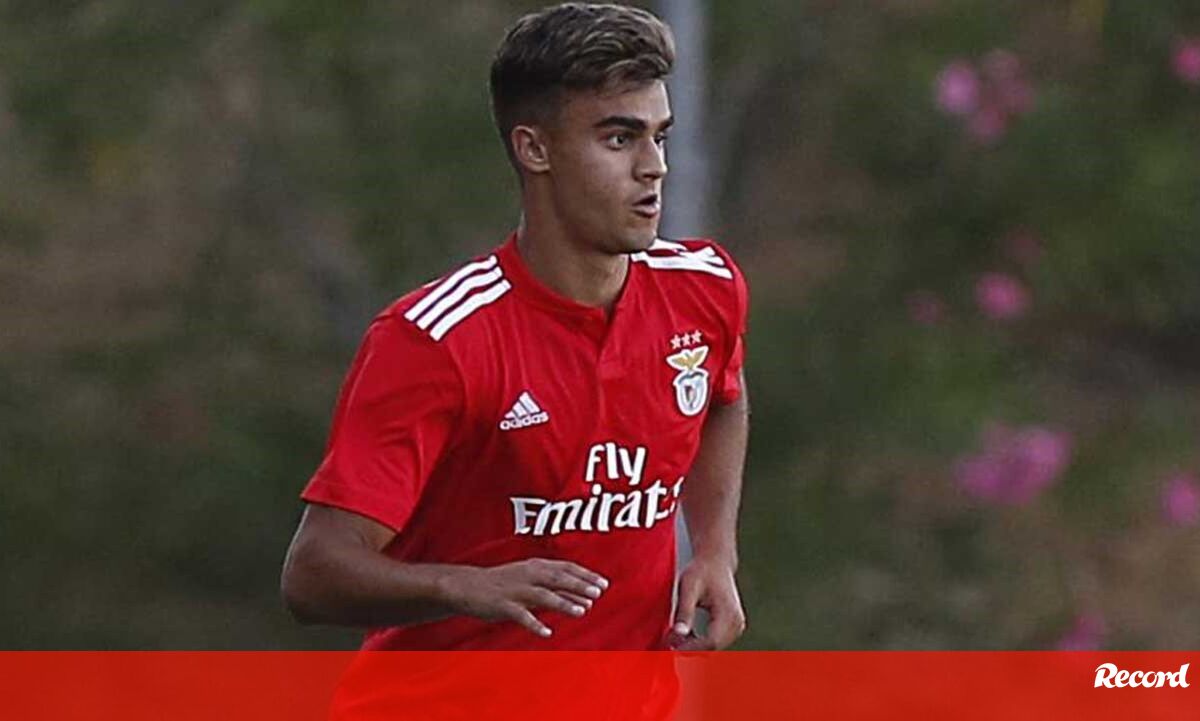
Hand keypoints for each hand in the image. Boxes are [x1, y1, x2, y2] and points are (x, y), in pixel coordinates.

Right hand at [437, 559, 608, 637]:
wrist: (467, 586)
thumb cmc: (504, 583)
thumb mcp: (530, 579)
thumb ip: (556, 588)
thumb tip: (585, 598)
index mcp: (535, 566)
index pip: (565, 567)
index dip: (585, 575)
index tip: (604, 583)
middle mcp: (527, 575)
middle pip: (557, 579)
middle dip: (579, 586)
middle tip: (598, 594)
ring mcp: (515, 590)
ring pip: (543, 596)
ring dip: (563, 603)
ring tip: (581, 611)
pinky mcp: (503, 605)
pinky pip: (522, 616)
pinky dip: (535, 624)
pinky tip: (548, 633)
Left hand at [668, 557, 744, 649]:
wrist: (716, 562)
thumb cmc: (702, 571)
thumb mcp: (688, 588)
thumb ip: (684, 612)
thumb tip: (678, 635)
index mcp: (728, 612)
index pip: (711, 642)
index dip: (689, 647)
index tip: (670, 642)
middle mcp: (737, 622)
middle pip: (712, 647)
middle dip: (689, 647)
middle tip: (668, 638)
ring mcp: (737, 626)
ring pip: (713, 647)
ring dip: (694, 645)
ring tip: (675, 634)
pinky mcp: (733, 628)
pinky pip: (715, 642)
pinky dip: (700, 641)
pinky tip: (686, 633)